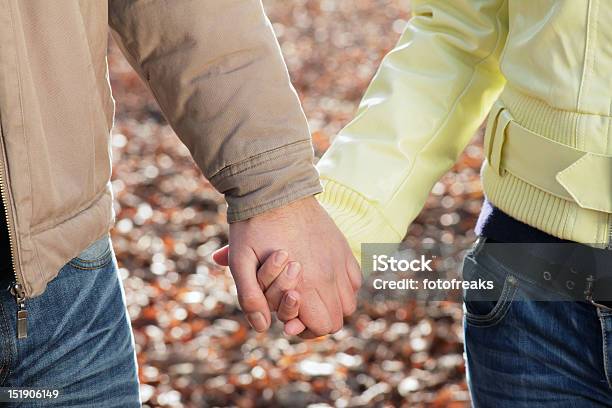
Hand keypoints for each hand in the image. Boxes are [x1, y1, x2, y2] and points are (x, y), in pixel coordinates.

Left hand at [214, 196, 361, 335]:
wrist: (275, 188)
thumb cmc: (254, 225)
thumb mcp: (241, 261)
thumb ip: (250, 297)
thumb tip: (263, 326)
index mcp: (306, 282)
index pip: (322, 326)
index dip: (305, 329)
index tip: (289, 320)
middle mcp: (329, 274)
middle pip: (337, 319)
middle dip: (317, 321)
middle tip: (297, 308)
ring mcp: (339, 259)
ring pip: (349, 302)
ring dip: (331, 305)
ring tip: (311, 294)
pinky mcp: (343, 247)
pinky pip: (355, 279)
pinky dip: (343, 286)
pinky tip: (324, 277)